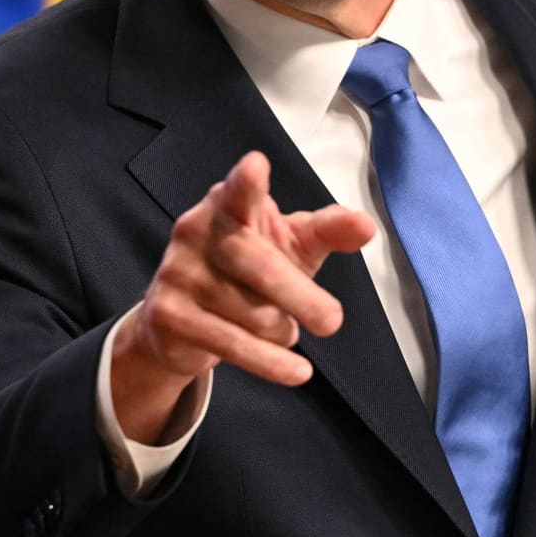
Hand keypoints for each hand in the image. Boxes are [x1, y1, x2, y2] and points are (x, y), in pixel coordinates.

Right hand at [111, 151, 374, 441]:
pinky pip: (230, 343)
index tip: (255, 166)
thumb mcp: (292, 244)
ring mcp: (177, 273)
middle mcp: (195, 231)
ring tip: (285, 329)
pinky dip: (269, 361)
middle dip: (298, 295)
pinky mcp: (168, 315)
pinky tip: (297, 370)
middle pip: (257, 264)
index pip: (239, 192)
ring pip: (250, 312)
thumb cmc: (250, 268)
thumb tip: (367, 226)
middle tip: (334, 322)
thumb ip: (328, 231)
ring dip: (282, 329)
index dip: (246, 182)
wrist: (181, 321)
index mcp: (227, 204)